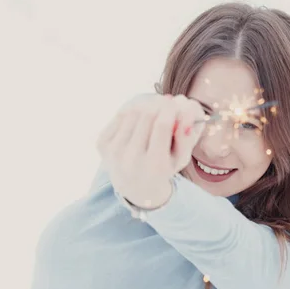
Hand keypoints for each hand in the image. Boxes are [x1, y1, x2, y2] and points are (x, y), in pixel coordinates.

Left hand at [95, 93, 205, 208]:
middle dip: (159, 104)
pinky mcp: (102, 144)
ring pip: (132, 112)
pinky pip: (120, 115)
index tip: (176, 103)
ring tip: (155, 110)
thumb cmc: (164, 168)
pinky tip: (140, 118)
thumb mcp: (181, 157)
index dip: (171, 109)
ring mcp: (113, 151)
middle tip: (167, 101)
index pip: (162, 125)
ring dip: (146, 105)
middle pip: (147, 115)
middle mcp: (130, 159)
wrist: (136, 187)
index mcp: (154, 166)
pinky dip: (132, 111)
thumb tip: (184, 105)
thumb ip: (187, 133)